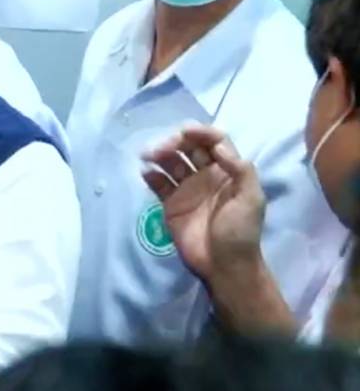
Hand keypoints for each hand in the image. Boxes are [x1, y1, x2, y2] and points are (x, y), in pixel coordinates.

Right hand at [142, 124, 266, 281]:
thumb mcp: (251, 199)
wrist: (224, 266)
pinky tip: (146, 173)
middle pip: (188, 147)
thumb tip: (219, 146)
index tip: (184, 131)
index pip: (214, 141)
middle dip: (174, 142)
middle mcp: (206, 175)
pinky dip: (151, 175)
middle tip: (159, 148)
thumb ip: (240, 170)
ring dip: (159, 154)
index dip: (200, 132)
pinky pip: (158, 183)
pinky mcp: (171, 203)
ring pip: (171, 162)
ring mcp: (187, 189)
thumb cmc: (241, 232)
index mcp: (228, 171)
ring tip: (148, 156)